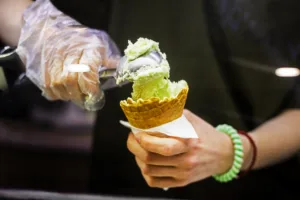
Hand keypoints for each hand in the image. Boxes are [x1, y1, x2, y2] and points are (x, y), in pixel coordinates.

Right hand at [16, 0, 119, 110]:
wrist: (53, 29)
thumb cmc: (82, 40)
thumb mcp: (101, 45)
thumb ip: (111, 61)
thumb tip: (124, 72)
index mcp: (88, 47)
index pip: (87, 71)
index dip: (91, 88)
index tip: (95, 95)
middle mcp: (69, 52)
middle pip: (70, 80)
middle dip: (79, 95)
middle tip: (86, 98)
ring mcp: (53, 59)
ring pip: (57, 84)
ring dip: (68, 95)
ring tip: (76, 95)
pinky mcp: (43, 65)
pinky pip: (47, 86)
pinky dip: (56, 94)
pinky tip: (64, 92)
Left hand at [127, 109, 249, 187]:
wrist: (224, 154)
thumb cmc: (205, 133)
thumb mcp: (191, 119)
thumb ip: (170, 116)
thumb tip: (147, 115)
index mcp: (188, 141)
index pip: (158, 145)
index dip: (141, 138)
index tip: (137, 131)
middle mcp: (185, 159)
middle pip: (149, 158)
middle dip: (134, 147)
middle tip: (133, 138)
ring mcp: (183, 173)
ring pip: (148, 170)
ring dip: (138, 158)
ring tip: (140, 149)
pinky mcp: (182, 182)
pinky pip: (155, 182)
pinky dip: (146, 172)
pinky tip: (148, 163)